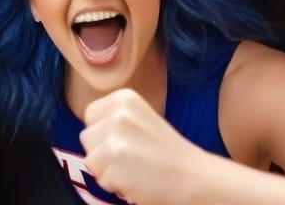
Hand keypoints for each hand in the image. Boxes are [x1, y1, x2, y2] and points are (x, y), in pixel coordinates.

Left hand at [81, 89, 205, 204]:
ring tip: (133, 170)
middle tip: (130, 159)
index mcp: (124, 98)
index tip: (124, 142)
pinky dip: (115, 186)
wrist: (197, 178)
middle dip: (102, 153)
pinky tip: (137, 181)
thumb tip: (90, 131)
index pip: (90, 116)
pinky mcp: (116, 162)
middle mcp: (119, 113)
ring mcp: (116, 137)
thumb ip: (114, 119)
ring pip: (90, 159)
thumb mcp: (139, 119)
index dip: (102, 134)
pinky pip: (101, 179)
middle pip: (87, 137)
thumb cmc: (169, 154)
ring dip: (107, 171)